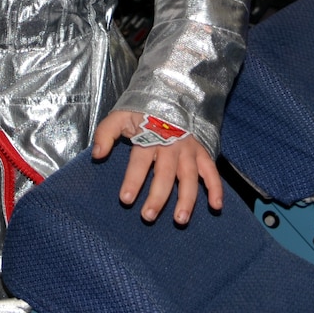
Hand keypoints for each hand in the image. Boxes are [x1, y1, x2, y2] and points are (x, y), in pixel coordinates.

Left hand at [92, 109, 222, 224]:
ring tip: (180, 219)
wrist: (171, 93)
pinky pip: (212, 172)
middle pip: (165, 175)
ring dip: (187, 199)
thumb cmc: (143, 111)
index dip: (132, 180)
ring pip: (190, 177)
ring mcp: (189, 150)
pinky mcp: (203, 152)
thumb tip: (97, 154)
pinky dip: (216, 188)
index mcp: (150, 137)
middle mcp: (171, 146)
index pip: (140, 163)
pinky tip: (215, 206)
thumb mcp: (120, 116)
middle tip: (147, 216)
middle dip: (157, 197)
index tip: (125, 199)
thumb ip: (105, 133)